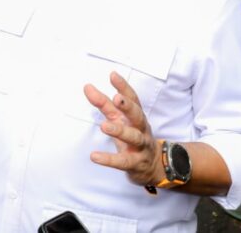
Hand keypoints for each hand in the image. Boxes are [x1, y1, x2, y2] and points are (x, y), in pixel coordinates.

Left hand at [84, 71, 162, 187]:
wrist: (153, 165)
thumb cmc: (133, 137)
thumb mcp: (119, 120)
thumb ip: (104, 104)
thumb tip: (87, 87)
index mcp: (136, 116)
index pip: (133, 99)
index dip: (124, 87)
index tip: (113, 75)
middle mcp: (141, 129)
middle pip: (137, 115)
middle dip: (128, 107)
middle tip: (116, 98)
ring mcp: (140, 146)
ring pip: (133, 137)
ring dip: (120, 131)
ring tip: (104, 126)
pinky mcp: (135, 163)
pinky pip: (123, 161)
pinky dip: (109, 159)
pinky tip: (94, 156)